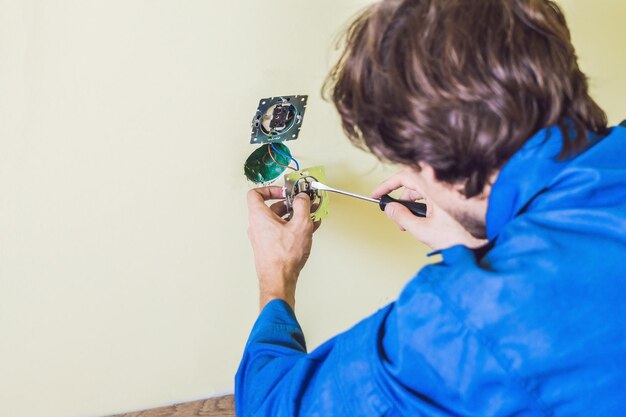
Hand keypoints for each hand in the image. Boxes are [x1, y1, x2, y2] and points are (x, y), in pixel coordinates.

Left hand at [246, 187, 319, 310]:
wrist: (279, 279)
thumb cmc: (284, 256)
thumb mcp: (300, 224)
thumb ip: (302, 206)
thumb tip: (302, 197)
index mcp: (259, 216)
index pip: (256, 194)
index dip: (270, 189)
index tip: (285, 191)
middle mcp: (257, 226)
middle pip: (272, 207)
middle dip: (290, 204)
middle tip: (303, 203)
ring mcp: (263, 238)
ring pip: (279, 220)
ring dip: (295, 216)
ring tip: (311, 215)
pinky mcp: (270, 247)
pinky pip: (282, 231)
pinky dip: (294, 227)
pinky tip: (310, 229)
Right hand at [372, 169, 486, 250]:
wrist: (491, 237)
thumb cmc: (465, 234)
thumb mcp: (425, 230)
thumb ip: (403, 219)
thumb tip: (390, 209)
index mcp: (434, 186)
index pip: (404, 176)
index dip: (387, 185)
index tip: (376, 195)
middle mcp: (442, 183)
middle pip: (413, 185)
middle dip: (401, 201)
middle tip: (395, 217)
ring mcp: (450, 188)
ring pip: (424, 190)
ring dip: (414, 205)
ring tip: (410, 224)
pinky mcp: (456, 195)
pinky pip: (435, 194)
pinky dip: (426, 205)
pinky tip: (426, 221)